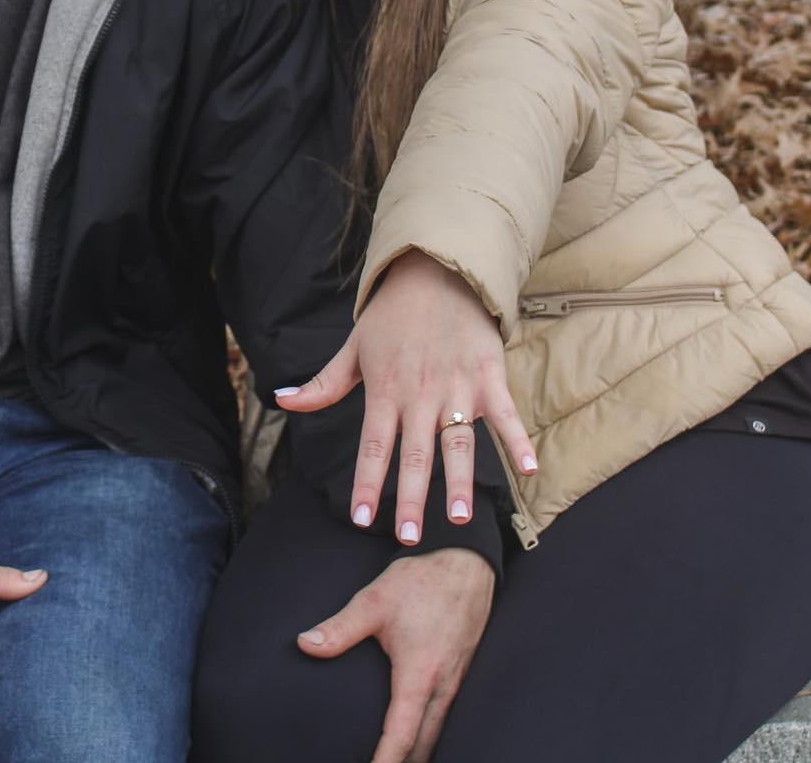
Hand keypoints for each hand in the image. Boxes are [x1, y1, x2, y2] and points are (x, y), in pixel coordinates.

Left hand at [276, 249, 535, 542]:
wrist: (434, 272)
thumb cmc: (390, 316)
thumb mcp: (352, 348)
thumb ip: (323, 384)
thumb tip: (281, 399)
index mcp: (384, 390)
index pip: (372, 445)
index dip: (366, 483)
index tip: (361, 518)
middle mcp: (419, 394)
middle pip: (415, 454)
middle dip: (411, 498)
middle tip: (408, 538)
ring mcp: (457, 388)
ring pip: (458, 442)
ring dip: (460, 480)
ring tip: (461, 517)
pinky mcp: (488, 378)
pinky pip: (506, 415)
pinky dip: (518, 441)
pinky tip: (529, 471)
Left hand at [298, 547, 493, 762]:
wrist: (465, 562)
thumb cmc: (420, 581)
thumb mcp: (374, 601)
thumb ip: (340, 628)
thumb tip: (305, 644)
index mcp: (420, 676)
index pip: (401, 736)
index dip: (384, 762)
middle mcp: (442, 686)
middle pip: (423, 745)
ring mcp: (456, 682)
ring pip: (437, 733)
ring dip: (416, 751)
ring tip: (393, 759)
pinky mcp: (460, 673)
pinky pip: (445, 716)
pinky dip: (428, 734)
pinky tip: (414, 732)